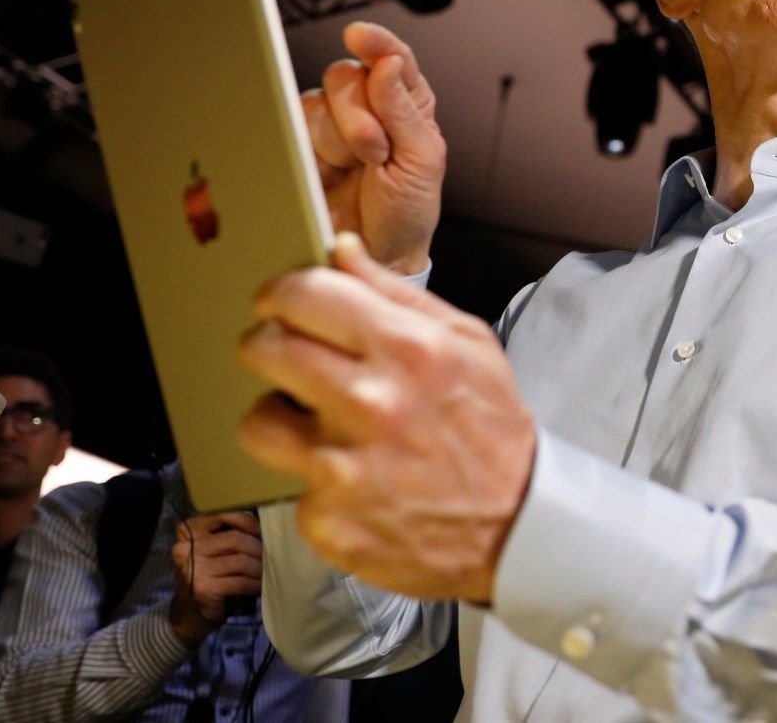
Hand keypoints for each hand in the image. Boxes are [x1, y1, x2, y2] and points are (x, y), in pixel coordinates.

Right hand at [167, 512, 262, 648]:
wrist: (189, 611)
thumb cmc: (206, 572)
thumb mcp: (210, 547)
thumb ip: (226, 531)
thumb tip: (264, 522)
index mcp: (188, 530)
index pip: (222, 514)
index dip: (247, 521)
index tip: (261, 530)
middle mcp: (186, 547)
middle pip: (235, 539)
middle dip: (258, 547)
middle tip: (270, 555)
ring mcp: (195, 568)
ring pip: (241, 561)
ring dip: (259, 567)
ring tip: (267, 571)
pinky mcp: (205, 588)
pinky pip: (240, 582)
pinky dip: (255, 584)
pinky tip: (260, 586)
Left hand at [237, 233, 535, 603]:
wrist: (519, 528)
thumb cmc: (491, 429)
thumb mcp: (466, 342)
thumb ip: (396, 293)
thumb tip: (340, 248)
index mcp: (408, 349)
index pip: (305, 295)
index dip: (278, 293)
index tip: (276, 303)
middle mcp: (372, 403)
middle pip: (264, 349)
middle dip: (264, 346)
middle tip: (281, 357)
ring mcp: (345, 468)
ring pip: (257, 421)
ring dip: (277, 419)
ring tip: (313, 427)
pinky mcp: (331, 522)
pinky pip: (290, 486)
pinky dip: (313, 483)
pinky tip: (351, 483)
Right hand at [303, 23, 444, 274]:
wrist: (375, 255)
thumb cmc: (405, 213)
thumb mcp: (422, 163)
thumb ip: (405, 111)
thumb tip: (388, 63)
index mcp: (405, 104)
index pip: (390, 57)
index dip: (376, 42)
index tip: (361, 37)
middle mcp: (366, 108)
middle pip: (346, 75)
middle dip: (360, 114)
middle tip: (376, 151)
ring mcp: (330, 128)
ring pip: (316, 101)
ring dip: (338, 137)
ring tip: (358, 169)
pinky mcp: (301, 147)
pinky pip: (292, 126)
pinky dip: (312, 148)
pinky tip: (328, 171)